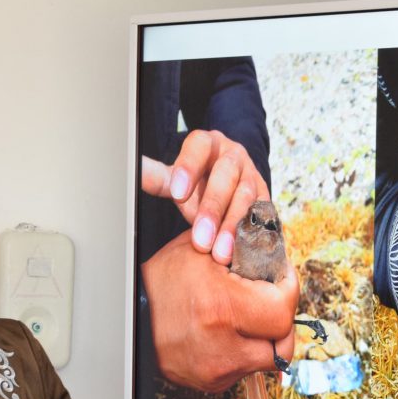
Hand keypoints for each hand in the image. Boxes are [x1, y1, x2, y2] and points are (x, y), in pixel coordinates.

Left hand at [139, 129, 268, 265]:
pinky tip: (241, 254)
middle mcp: (233, 155)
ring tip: (219, 254)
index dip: (189, 167)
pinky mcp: (266, 199)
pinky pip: (262, 216)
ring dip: (232, 227)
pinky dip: (251, 236)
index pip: (199, 146)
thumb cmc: (198, 183)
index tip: (177, 194)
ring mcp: (253, 176)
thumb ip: (157, 177)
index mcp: (207, 144)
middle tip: (200, 239)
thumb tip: (132, 170)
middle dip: (213, 209)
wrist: (230, 188)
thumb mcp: (175, 178)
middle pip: (226, 175)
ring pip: (246, 198)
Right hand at [141, 230, 296, 392]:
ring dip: (265, 337)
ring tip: (247, 315)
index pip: (283, 311)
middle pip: (284, 345)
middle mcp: (222, 348)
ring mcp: (217, 372)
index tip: (282, 279)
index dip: (289, 291)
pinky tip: (229, 331)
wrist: (127, 318)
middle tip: (271, 300)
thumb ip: (244, 250)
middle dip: (281, 321)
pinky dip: (244, 350)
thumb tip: (276, 253)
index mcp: (221, 310)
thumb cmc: (162, 281)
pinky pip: (245, 369)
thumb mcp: (201, 251)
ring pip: (267, 360)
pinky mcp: (211, 383)